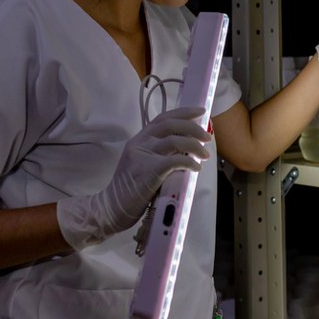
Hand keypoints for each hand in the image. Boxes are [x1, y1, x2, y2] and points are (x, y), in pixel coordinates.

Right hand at [56, 106, 211, 250]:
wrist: (111, 207)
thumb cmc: (131, 188)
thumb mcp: (142, 162)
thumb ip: (158, 152)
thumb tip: (186, 149)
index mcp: (139, 139)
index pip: (163, 118)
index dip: (183, 112)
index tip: (200, 111)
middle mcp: (140, 142)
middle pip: (171, 125)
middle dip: (193, 128)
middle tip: (208, 137)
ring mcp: (143, 155)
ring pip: (175, 141)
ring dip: (195, 146)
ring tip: (205, 155)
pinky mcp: (148, 170)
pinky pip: (175, 161)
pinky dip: (189, 162)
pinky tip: (196, 168)